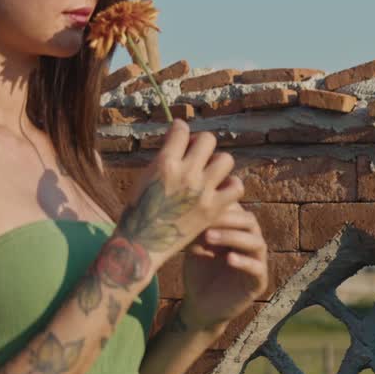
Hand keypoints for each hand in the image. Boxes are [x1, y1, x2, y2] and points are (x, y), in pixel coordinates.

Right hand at [114, 119, 244, 270]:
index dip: (180, 129)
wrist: (142, 244)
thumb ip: (163, 158)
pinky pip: (236, 187)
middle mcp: (186, 174)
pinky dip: (230, 185)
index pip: (181, 129)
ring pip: (226, 160)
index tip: (180, 135)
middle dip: (201, 143)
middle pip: (208, 140)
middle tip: (196, 155)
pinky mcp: (213, 209)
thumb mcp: (145, 176)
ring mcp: (202, 192)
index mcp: (165, 163)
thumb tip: (178, 140)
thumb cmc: (138, 209)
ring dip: (218, 163)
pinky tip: (220, 189)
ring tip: (210, 173)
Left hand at [179, 201, 269, 330]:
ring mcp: (257, 262)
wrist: (199, 304)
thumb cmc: (197, 271)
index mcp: (238, 231)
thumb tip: (193, 202)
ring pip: (256, 242)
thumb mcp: (196, 245)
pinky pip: (257, 268)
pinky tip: (229, 259)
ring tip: (209, 237)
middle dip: (228, 218)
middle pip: (250, 221)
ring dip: (233, 237)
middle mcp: (251, 243)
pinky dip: (244, 262)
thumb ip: (200, 226)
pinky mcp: (258, 282)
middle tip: (206, 218)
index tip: (201, 203)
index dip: (223, 204)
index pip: (238, 209)